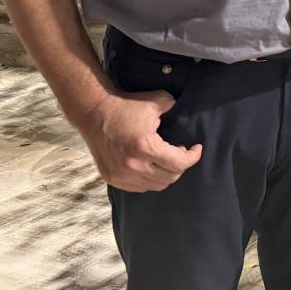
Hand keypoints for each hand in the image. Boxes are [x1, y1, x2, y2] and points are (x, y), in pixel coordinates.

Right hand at [78, 89, 201, 191]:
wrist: (94, 114)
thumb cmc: (126, 107)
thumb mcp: (156, 101)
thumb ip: (175, 107)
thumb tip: (188, 112)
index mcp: (145, 147)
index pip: (179, 163)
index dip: (193, 157)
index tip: (197, 148)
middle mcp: (132, 165)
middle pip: (170, 177)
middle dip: (181, 164)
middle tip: (181, 151)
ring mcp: (120, 175)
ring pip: (156, 185)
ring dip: (167, 173)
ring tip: (167, 158)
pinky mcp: (112, 179)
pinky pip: (140, 187)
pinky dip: (151, 180)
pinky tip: (152, 166)